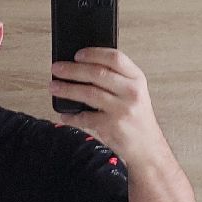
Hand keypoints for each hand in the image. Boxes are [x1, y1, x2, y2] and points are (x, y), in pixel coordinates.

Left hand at [49, 47, 164, 165]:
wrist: (147, 147)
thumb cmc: (136, 117)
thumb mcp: (134, 93)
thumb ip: (117, 79)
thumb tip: (84, 67)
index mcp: (137, 78)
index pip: (115, 58)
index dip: (94, 53)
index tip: (77, 54)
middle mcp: (131, 91)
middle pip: (97, 73)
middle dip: (72, 69)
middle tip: (56, 68)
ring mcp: (122, 109)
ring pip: (89, 93)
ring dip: (67, 89)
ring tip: (54, 87)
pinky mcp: (112, 126)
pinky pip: (85, 118)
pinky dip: (72, 116)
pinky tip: (64, 114)